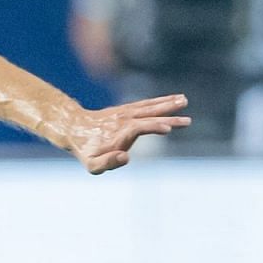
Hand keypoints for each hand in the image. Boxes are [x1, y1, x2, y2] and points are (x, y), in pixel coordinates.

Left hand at [61, 94, 189, 173]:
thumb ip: (107, 162)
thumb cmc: (86, 150)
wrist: (75, 128)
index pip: (140, 128)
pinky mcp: (128, 109)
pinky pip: (147, 104)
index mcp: (121, 132)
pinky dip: (160, 101)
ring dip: (168, 104)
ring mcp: (127, 113)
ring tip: (184, 100)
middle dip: (168, 118)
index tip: (168, 128)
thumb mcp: (92, 164)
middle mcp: (125, 120)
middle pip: (149, 116)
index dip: (153, 128)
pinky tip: (175, 98)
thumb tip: (125, 157)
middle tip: (187, 121)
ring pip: (150, 107)